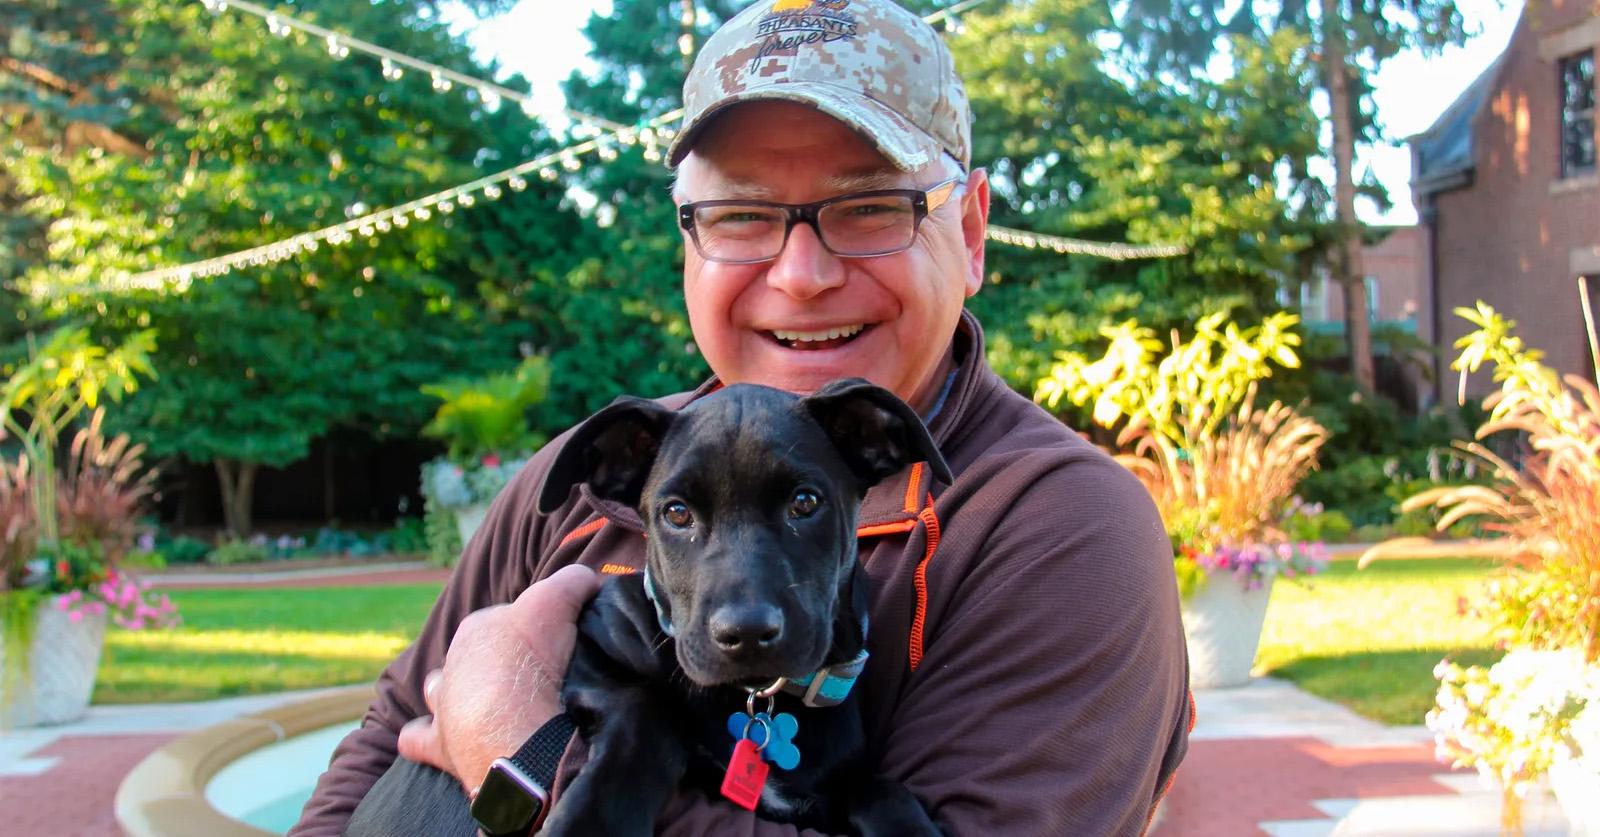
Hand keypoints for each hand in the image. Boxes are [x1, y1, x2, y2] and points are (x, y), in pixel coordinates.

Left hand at [397, 564, 601, 793]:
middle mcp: (454, 665)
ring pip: (436, 690)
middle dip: (491, 663)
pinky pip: (417, 738)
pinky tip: (433, 738)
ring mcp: (443, 706)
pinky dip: (420, 737)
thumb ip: (572, 582)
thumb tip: (586, 581)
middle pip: (471, 657)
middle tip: (528, 679)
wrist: (515, 727)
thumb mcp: (557, 601)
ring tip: (479, 706)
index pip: (502, 619)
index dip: (530, 629)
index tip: (554, 643)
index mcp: (477, 629)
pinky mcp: (440, 745)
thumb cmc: (532, 660)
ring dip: (451, 695)